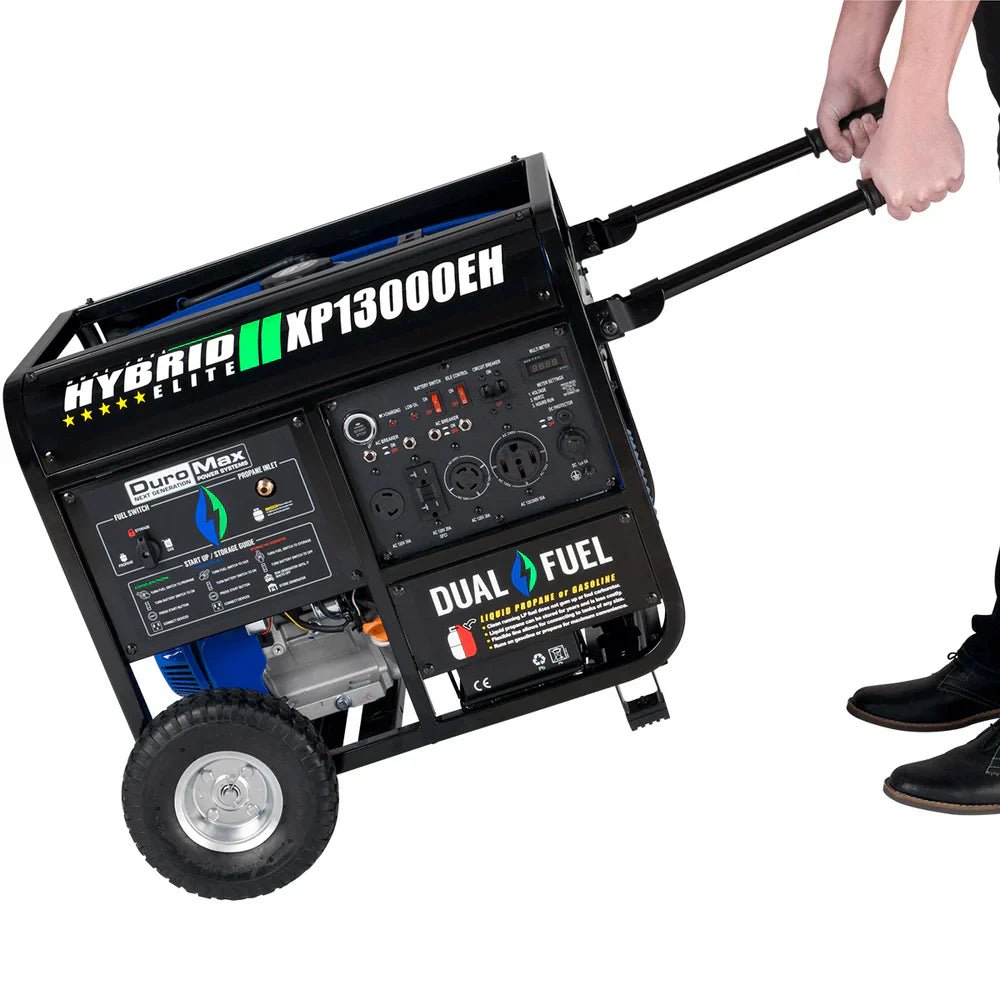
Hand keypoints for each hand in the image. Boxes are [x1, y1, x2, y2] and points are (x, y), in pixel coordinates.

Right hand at [817, 68, 886, 161]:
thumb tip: (845, 156)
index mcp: (838, 135)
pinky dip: (881, 126)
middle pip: (860, 152)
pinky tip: (875, 115)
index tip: (844, 133)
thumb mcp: (825, 119)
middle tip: (855, 121)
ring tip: (865, 115)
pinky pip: (885, 133)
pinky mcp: (882, 118)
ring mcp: (868, 126)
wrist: (855, 71)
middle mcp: (853, 133)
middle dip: (858, 137)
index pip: (844, 155)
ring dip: (868, 130)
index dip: (845, 148)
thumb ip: (831, 141)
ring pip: (873, 144)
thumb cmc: (836, 92)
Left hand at [859, 102, 964, 219]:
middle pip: (920, 205)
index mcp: (897, 197)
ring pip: (938, 195)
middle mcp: (918, 195)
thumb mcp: (868, 165)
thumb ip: (872, 184)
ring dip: (933, 185)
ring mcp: (939, 184)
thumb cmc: (891, 136)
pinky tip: (939, 163)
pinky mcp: (956, 171)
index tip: (902, 196)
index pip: (901, 214)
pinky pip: (955, 183)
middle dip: (916, 193)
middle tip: (913, 175)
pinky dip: (949, 176)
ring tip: (925, 165)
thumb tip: (873, 190)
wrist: (914, 115)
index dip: (900, 205)